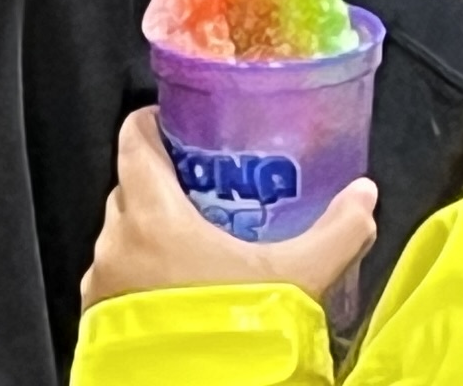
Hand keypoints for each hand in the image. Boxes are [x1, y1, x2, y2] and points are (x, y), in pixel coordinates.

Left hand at [83, 109, 377, 310]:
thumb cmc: (235, 337)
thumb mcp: (298, 280)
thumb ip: (336, 232)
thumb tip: (363, 198)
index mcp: (152, 215)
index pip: (135, 138)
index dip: (156, 125)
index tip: (182, 129)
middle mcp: (115, 244)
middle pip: (130, 188)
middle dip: (164, 186)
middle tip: (206, 195)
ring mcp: (101, 286)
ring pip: (122, 238)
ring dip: (150, 237)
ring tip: (197, 252)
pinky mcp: (99, 322)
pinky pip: (116, 281)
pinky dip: (140, 279)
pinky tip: (180, 296)